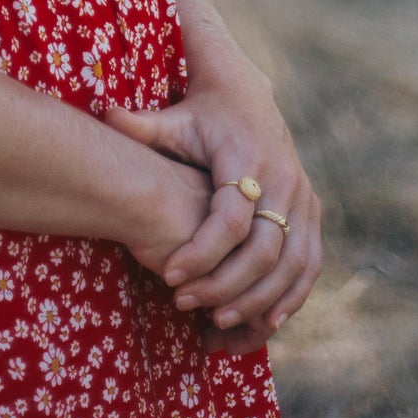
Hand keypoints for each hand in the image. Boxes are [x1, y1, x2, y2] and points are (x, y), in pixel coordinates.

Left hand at [106, 67, 321, 341]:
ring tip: (219, 321)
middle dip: (226, 285)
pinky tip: (267, 322)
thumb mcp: (175, 119)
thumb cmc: (202, 114)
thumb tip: (106, 114)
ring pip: (292, 263)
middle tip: (186, 304)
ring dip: (259, 299)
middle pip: (264, 250)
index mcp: (246, 158)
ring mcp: (302, 197)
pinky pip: (310, 262)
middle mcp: (282, 179)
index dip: (201, 253)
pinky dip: (292, 295)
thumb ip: (143, 126)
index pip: (230, 219)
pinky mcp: (311, 210)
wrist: (247, 95)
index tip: (168, 276)